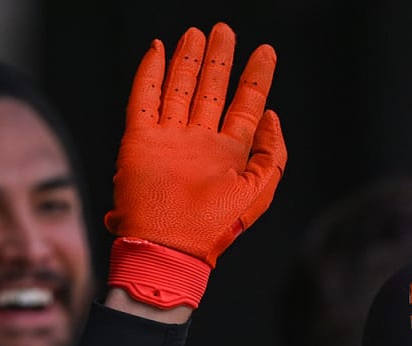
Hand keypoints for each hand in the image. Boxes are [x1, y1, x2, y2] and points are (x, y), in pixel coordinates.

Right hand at [104, 24, 284, 262]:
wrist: (168, 247)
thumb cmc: (213, 228)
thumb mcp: (258, 192)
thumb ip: (271, 154)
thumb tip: (272, 116)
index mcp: (228, 154)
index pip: (246, 106)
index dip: (256, 78)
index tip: (266, 52)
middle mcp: (199, 142)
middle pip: (211, 90)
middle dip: (219, 60)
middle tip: (225, 31)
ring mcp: (169, 139)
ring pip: (179, 88)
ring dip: (188, 60)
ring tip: (197, 33)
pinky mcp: (139, 140)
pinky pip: (144, 98)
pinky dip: (149, 73)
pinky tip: (158, 50)